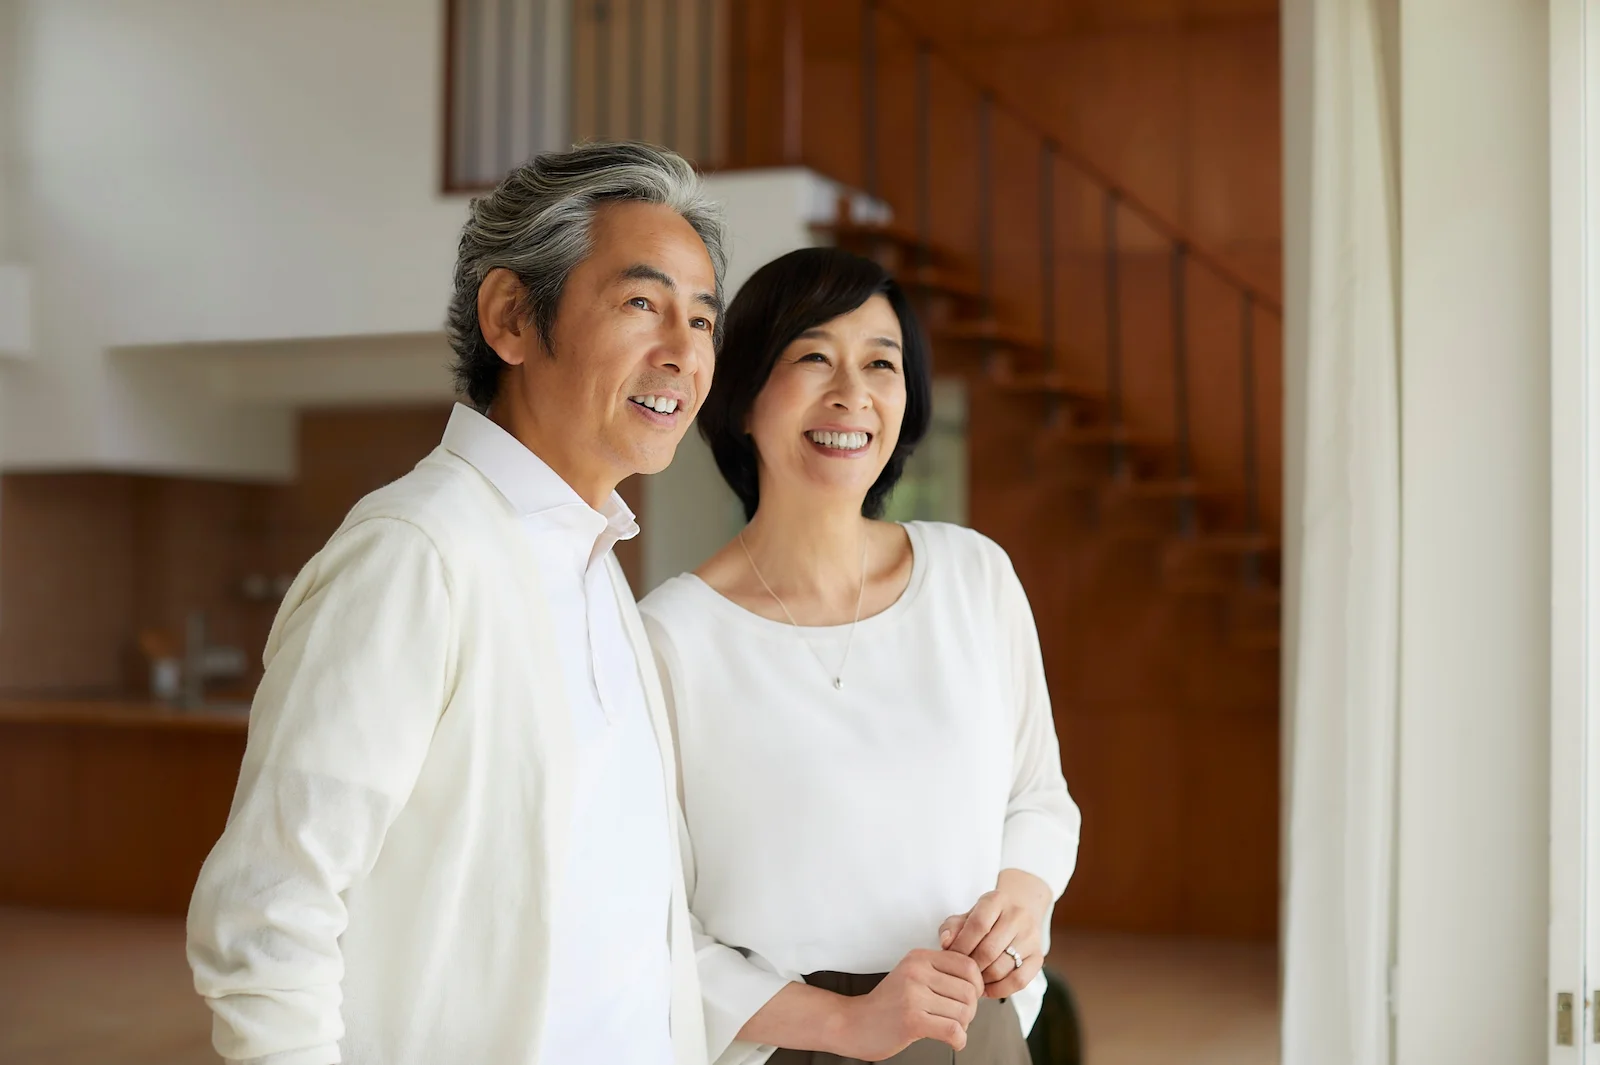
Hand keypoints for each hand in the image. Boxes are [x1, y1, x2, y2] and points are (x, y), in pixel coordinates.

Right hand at [833, 948, 983, 1060]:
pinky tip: (953, 1041)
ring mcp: (913, 995)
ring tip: (949, 1028)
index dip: (977, 985)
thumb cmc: (886, 1004)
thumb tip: (977, 982)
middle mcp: (917, 972)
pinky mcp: (912, 1020)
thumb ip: (939, 972)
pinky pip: (953, 1030)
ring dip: (963, 1027)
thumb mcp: (911, 975)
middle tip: (958, 1018)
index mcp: (919, 957)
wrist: (854, 1023)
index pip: (968, 966)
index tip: (970, 997)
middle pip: (969, 991)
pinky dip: (959, 1040)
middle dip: (971, 1010)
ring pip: (964, 1012)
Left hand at [938, 869, 1051, 998]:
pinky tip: (986, 989)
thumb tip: (945, 943)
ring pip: (1002, 968)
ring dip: (983, 979)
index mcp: (997, 900)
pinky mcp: (1038, 957)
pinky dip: (999, 990)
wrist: (1019, 912)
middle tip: (960, 973)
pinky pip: (1019, 981)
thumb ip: (952, 927)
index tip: (951, 957)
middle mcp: (1018, 916)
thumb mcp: (967, 915)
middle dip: (971, 966)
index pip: (978, 925)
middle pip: (989, 950)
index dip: (961, 945)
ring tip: (971, 980)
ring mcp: (1031, 937)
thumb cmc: (986, 918)